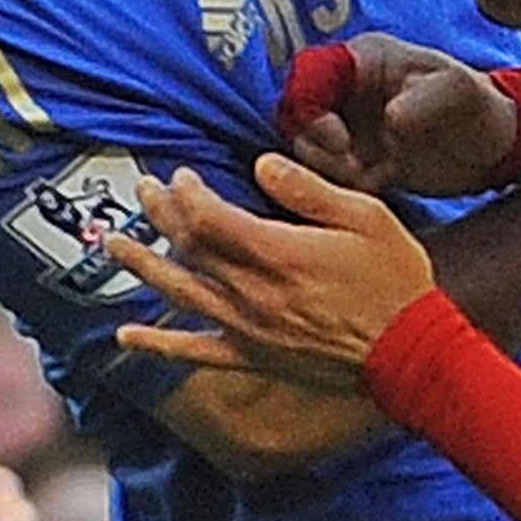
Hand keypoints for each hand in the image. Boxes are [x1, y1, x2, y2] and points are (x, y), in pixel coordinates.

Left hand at [108, 158, 434, 392]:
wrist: (408, 350)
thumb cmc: (394, 278)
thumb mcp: (366, 217)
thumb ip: (308, 190)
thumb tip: (260, 165)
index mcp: (279, 252)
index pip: (211, 217)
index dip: (188, 193)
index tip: (182, 175)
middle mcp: (253, 291)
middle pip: (189, 249)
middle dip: (160, 216)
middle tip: (141, 191)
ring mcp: (248, 327)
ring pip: (180, 292)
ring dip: (143, 266)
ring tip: (113, 243)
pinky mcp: (253, 355)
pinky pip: (194, 351)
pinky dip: (157, 344)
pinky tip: (125, 336)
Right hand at [280, 34, 516, 194]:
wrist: (493, 149)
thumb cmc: (478, 108)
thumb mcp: (459, 94)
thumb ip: (426, 100)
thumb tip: (391, 119)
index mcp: (364, 59)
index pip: (309, 73)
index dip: (311, 106)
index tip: (340, 140)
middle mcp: (346, 89)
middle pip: (295, 112)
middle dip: (314, 143)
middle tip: (352, 167)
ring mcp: (346, 124)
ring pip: (304, 146)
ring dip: (326, 167)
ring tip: (369, 177)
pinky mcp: (353, 157)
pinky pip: (323, 171)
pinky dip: (339, 184)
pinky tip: (377, 185)